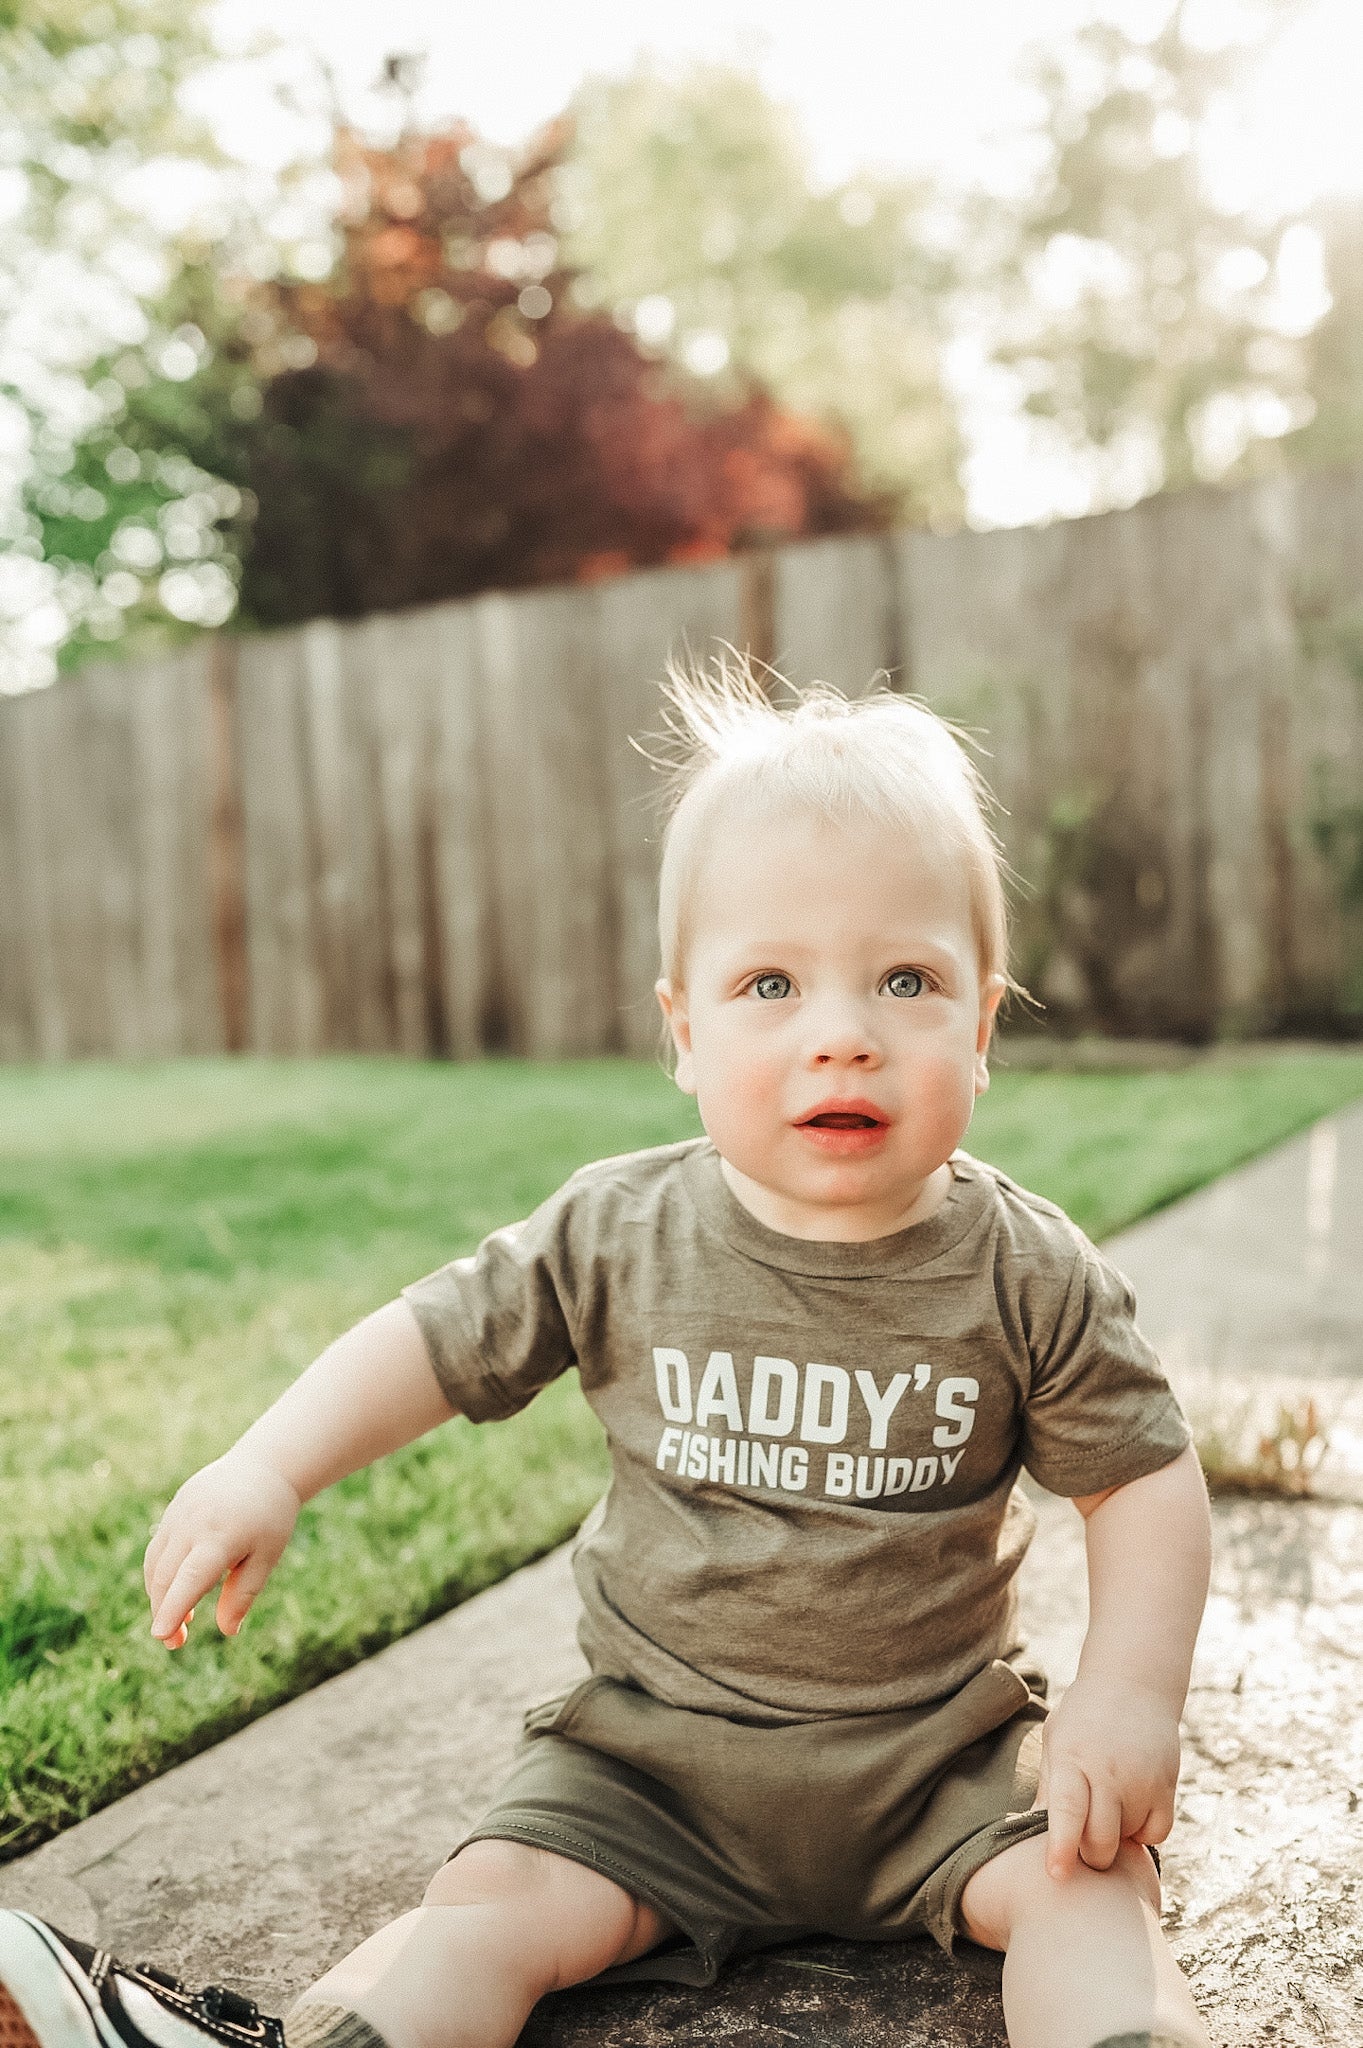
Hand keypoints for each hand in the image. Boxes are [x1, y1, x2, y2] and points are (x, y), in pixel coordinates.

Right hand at [144, 1452, 300, 1647]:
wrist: (263, 1466)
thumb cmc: (271, 1516)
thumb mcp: (267, 1556)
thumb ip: (243, 1593)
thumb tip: (227, 1631)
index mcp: (221, 1537)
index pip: (190, 1579)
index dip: (173, 1609)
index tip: (161, 1635)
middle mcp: (193, 1524)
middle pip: (166, 1577)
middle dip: (165, 1612)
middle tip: (176, 1643)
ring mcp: (179, 1514)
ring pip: (155, 1563)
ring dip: (158, 1595)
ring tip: (180, 1620)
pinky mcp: (174, 1509)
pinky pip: (158, 1547)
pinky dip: (159, 1573)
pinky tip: (175, 1590)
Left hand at [1034, 1677, 1179, 1878]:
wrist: (1133, 1684)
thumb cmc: (1084, 1718)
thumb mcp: (1057, 1741)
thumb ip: (1049, 1788)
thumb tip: (1028, 1835)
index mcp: (1072, 1757)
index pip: (1067, 1811)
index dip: (1062, 1848)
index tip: (1056, 1875)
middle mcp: (1108, 1770)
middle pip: (1101, 1840)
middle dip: (1090, 1855)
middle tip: (1083, 1843)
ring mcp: (1141, 1779)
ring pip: (1128, 1839)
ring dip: (1116, 1836)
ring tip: (1107, 1805)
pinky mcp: (1167, 1785)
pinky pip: (1156, 1833)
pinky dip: (1143, 1832)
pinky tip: (1131, 1808)